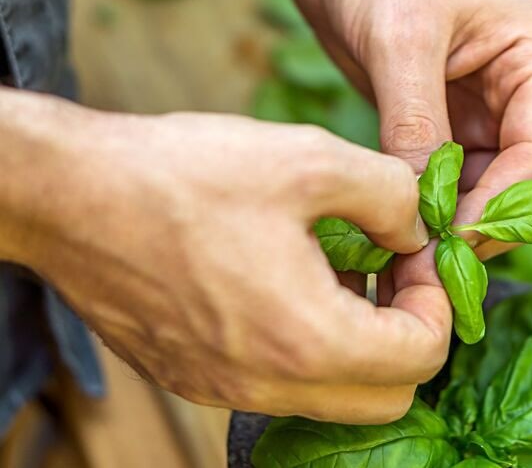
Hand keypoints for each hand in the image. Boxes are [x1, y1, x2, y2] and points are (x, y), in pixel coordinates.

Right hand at [0, 90, 450, 422]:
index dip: (436, 301)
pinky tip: (288, 282)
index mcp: (307, 340)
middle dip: (407, 333)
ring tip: (338, 268)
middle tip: (388, 269)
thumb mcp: (309, 159)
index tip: (414, 253)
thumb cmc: (184, 177)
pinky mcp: (198, 377)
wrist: (72, 197)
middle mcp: (268, 385)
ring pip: (333, 394)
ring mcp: (228, 390)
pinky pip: (281, 384)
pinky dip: (308, 346)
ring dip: (359, 340)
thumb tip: (415, 231)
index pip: (422, 357)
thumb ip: (390, 196)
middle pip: (386, 396)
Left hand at [290, 0, 531, 255]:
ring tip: (411, 259)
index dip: (501, 209)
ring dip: (453, 227)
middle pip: (520, 186)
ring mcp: (481, 115)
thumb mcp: (401, 39)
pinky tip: (399, 231)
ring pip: (484, 192)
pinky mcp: (442, 127)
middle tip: (430, 266)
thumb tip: (419, 205)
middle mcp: (518, 96)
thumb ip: (415, 121)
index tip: (451, 243)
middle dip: (480, 227)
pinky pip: (448, 183)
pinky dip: (428, 211)